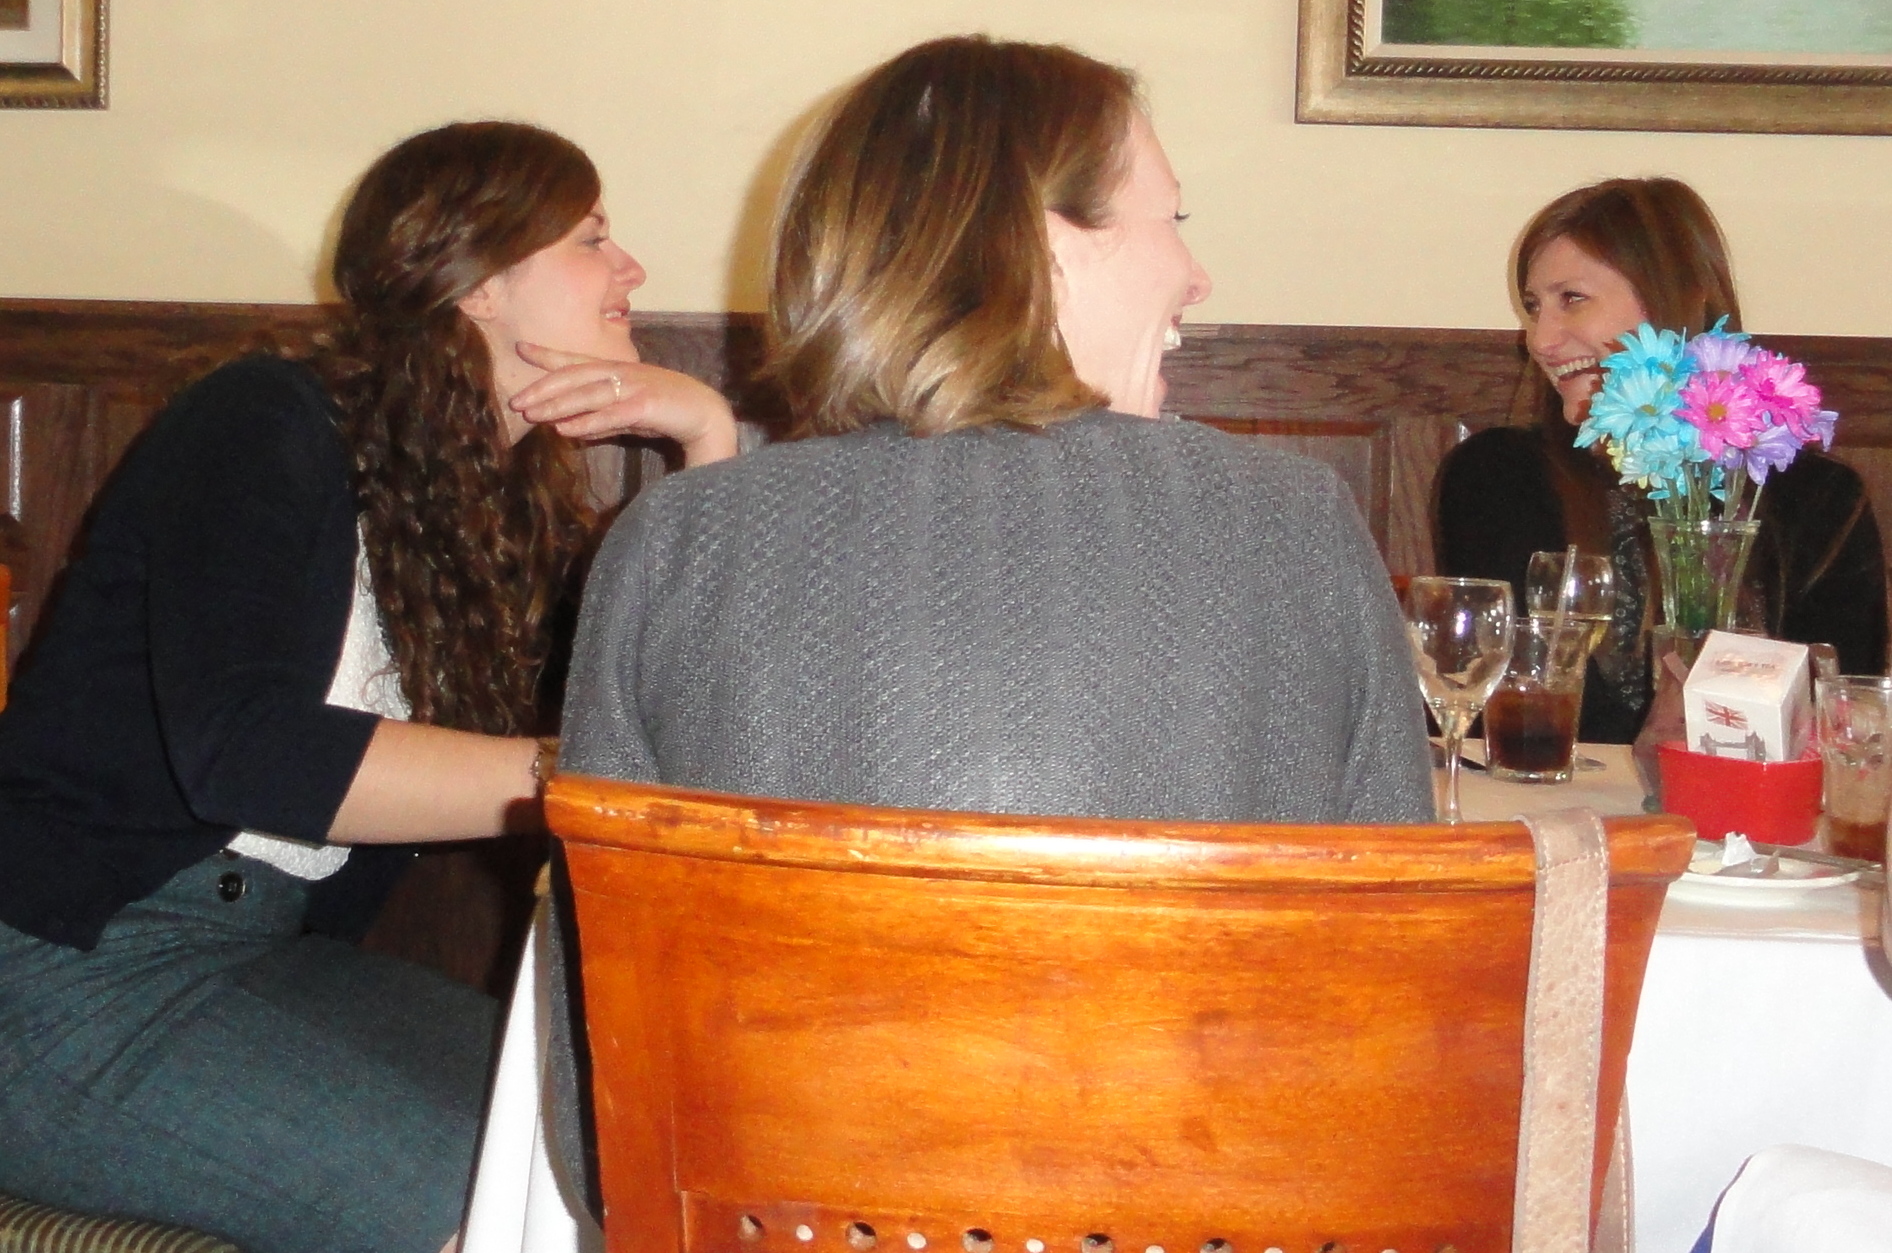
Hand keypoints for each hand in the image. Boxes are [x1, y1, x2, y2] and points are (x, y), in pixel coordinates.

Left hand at [509, 343, 738, 466]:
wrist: (706, 415)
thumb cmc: (666, 412)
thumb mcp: (627, 415)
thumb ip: (600, 420)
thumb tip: (570, 428)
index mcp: (616, 370)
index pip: (576, 360)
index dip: (548, 354)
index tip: (521, 348)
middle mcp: (622, 373)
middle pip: (575, 377)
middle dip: (544, 388)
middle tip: (516, 401)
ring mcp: (634, 387)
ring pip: (588, 394)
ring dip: (558, 405)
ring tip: (533, 414)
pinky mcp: (646, 405)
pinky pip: (611, 414)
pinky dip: (588, 422)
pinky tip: (566, 431)